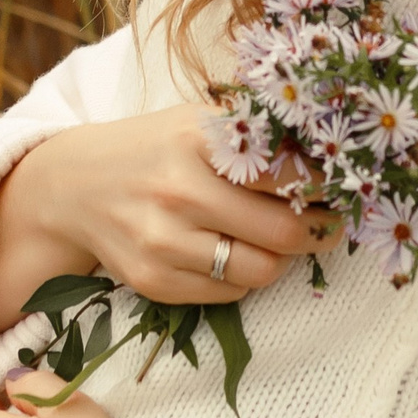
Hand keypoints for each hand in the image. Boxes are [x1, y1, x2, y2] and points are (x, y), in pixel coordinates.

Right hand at [0, 103, 339, 342]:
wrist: (72, 185)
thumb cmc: (154, 149)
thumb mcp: (197, 123)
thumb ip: (255, 137)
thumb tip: (331, 157)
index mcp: (197, 140)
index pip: (288, 172)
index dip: (327, 184)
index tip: (345, 185)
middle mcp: (178, 191)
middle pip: (284, 231)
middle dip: (320, 231)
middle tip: (331, 223)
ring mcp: (162, 241)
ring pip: (261, 271)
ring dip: (283, 259)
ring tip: (282, 240)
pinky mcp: (152, 281)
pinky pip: (227, 294)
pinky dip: (242, 278)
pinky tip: (234, 252)